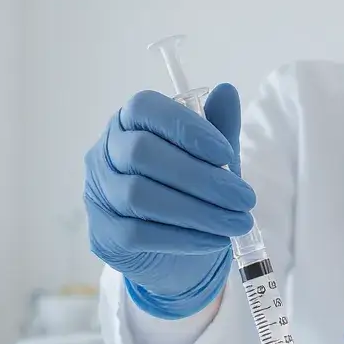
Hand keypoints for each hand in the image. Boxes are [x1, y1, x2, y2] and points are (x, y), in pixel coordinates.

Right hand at [83, 85, 254, 317]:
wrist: (170, 253)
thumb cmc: (188, 192)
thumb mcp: (209, 159)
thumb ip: (217, 127)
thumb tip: (227, 90)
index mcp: (129, 122)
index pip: (145, 108)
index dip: (185, 127)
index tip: (226, 153)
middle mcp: (106, 152)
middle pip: (142, 154)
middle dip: (201, 177)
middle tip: (244, 198)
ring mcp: (100, 193)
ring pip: (139, 196)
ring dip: (197, 211)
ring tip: (237, 222)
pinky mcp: (103, 233)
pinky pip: (138, 233)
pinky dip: (183, 237)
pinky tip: (215, 240)